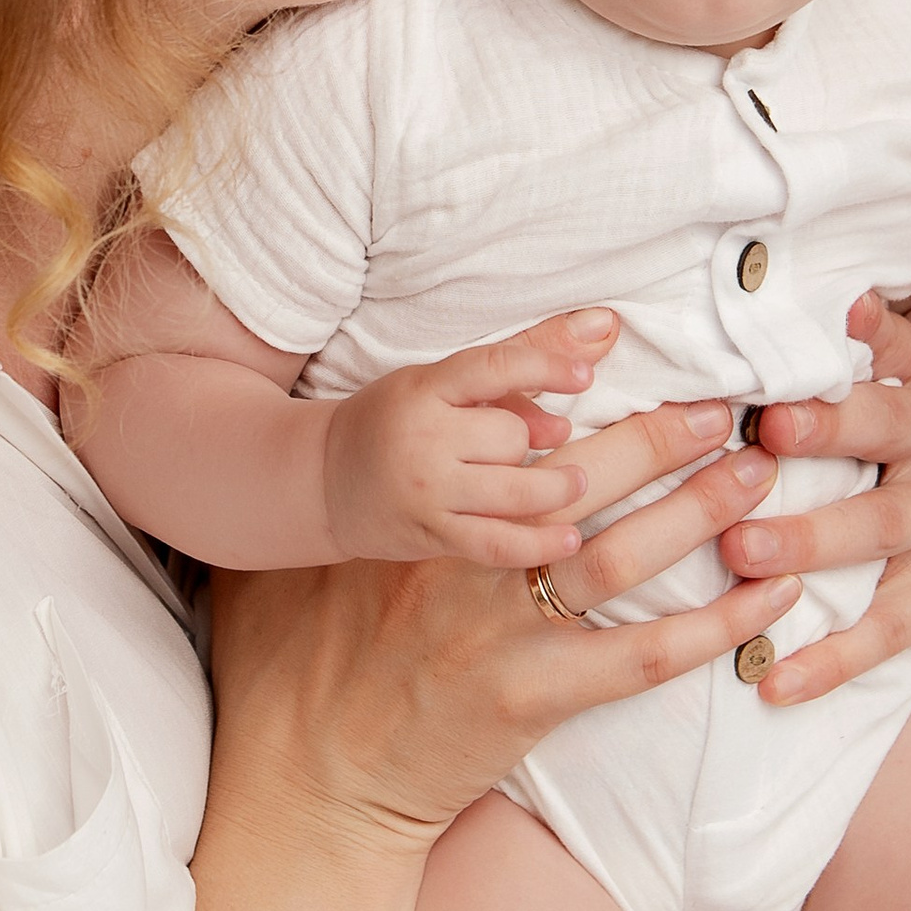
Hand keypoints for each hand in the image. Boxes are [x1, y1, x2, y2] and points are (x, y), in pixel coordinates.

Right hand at [210, 401, 799, 857]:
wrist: (306, 784)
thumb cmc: (294, 677)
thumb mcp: (296, 574)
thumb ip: (342, 524)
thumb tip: (364, 470)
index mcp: (421, 525)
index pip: (513, 450)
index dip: (578, 410)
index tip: (631, 378)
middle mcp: (467, 565)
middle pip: (582, 482)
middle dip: (659, 438)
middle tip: (723, 406)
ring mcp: (504, 632)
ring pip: (621, 553)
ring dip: (700, 508)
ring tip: (760, 471)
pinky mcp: (536, 696)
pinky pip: (644, 655)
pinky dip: (716, 624)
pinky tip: (772, 597)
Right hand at [319, 306, 626, 565]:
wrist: (323, 480)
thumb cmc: (394, 424)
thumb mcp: (437, 386)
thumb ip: (512, 377)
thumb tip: (588, 370)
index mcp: (423, 388)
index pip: (493, 367)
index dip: (545, 367)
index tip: (585, 376)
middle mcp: (422, 438)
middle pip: (509, 437)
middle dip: (528, 441)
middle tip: (528, 445)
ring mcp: (426, 491)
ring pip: (514, 489)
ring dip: (555, 488)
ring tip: (574, 483)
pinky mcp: (431, 534)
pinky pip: (498, 542)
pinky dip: (539, 544)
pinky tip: (570, 539)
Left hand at [723, 296, 910, 763]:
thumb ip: (897, 355)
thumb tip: (840, 288)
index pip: (901, 353)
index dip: (867, 329)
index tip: (834, 305)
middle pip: (886, 430)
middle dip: (826, 426)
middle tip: (766, 429)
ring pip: (878, 531)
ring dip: (808, 541)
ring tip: (742, 550)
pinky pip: (887, 630)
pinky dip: (831, 658)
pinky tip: (774, 680)